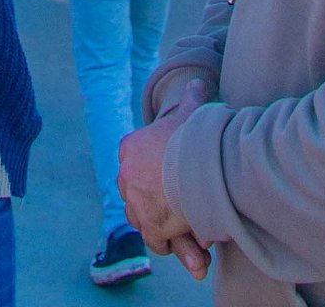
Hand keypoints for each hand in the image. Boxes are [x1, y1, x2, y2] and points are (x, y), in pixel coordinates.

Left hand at [118, 81, 212, 279]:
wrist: (198, 160)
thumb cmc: (194, 136)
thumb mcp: (190, 115)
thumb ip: (191, 100)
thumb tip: (198, 83)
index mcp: (129, 148)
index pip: (135, 167)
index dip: (153, 176)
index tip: (171, 181)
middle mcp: (126, 175)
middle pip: (136, 194)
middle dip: (154, 203)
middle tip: (179, 207)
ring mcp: (135, 201)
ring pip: (143, 218)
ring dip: (161, 224)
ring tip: (183, 224)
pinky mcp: (150, 224)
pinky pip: (155, 239)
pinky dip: (169, 241)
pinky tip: (187, 239)